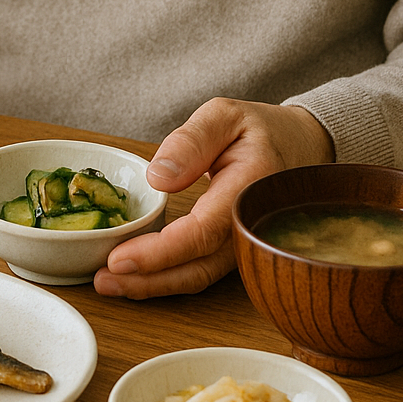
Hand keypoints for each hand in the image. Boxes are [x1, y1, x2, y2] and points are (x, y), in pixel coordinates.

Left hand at [94, 98, 332, 298]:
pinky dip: (167, 277)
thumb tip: (158, 178)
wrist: (299, 147)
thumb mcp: (224, 115)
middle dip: (149, 281)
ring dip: (154, 286)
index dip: (160, 252)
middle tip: (103, 281)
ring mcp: (245, 244)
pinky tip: (136, 277)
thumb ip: (192, 141)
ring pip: (199, 276)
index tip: (119, 259)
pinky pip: (200, 270)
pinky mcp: (234, 250)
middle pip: (199, 268)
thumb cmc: (259, 129)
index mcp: (250, 188)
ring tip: (109, 283)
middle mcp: (250, 227)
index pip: (203, 232)